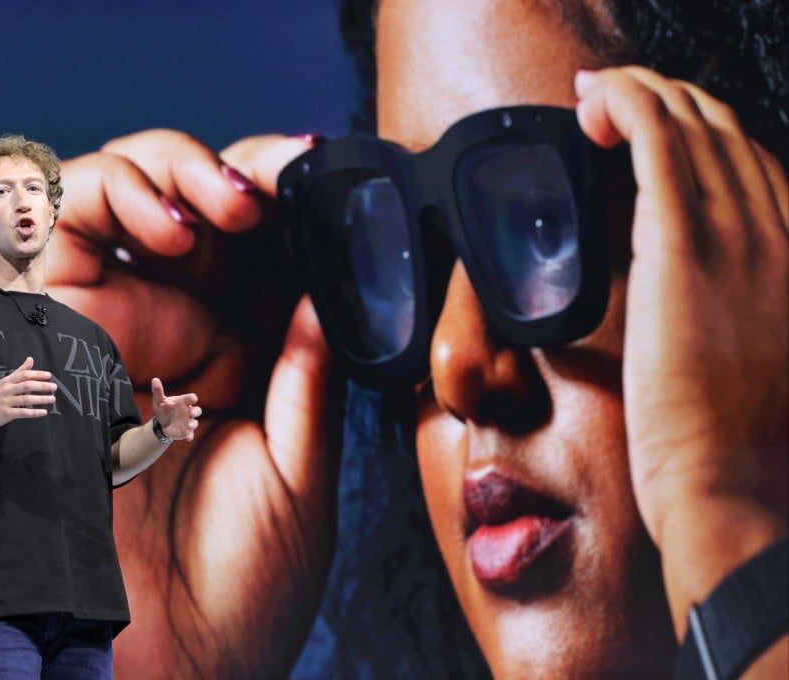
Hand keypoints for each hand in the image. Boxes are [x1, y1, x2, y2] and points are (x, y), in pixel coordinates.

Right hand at [0, 356, 57, 426]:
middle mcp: (6, 390)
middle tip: (54, 387)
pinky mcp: (6, 413)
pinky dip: (34, 412)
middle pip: (27, 385)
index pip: (24, 375)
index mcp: (7, 381)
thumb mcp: (6, 382)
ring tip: (52, 399)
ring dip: (41, 399)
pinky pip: (22, 412)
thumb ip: (20, 371)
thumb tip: (30, 359)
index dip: (37, 374)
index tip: (49, 376)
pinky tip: (43, 412)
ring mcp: (6, 402)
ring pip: (26, 399)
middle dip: (42, 385)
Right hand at [46, 130, 338, 677]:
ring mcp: (105, 327)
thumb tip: (330, 279)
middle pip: (186, 203)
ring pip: (112, 191)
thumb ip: (309, 375)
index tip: (323, 180)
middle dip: (232, 171)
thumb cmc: (234, 592)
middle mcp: (168, 333)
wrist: (159, 669)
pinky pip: (48, 229)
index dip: (283, 200)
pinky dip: (104, 196)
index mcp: (237, 359)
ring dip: (169, 169)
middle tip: (274, 182)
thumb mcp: (302, 477)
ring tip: (224, 207)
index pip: (255, 247)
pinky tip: (168, 226)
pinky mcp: (44, 333)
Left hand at [150, 377, 199, 441]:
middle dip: (196, 411)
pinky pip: (190, 434)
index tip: (193, 399)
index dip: (192, 398)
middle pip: (197, 410)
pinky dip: (190, 435)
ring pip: (194, 422)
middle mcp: (188, 412)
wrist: (161, 424)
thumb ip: (158, 391)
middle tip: (192, 413)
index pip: (191, 398)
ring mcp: (188, 422)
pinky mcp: (186, 431)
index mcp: (183, 402)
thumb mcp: (159, 400)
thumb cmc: (162, 409)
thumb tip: (154, 379)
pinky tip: (188, 438)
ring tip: (189, 425)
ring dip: (193, 424)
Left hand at [575, 67, 787, 634]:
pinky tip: (593, 102)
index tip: (651, 129)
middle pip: (723, 133)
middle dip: (666, 102)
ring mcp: (738, 234)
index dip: (700, 136)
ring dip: (639, 94)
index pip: (750, 168)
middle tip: (612, 97)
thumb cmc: (736, 447)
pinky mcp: (684, 245)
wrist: (738, 491)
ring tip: (594, 93)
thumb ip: (730, 312)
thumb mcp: (752, 362)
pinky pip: (655, 143)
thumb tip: (687, 295)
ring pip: (690, 125)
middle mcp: (781, 232)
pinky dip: (626, 106)